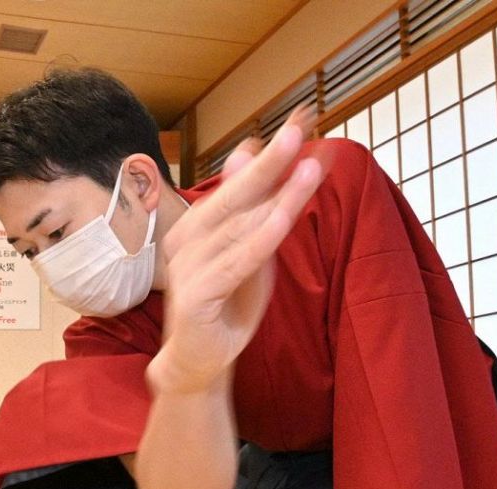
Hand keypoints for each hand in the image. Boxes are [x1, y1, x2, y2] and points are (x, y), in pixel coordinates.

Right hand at [149, 108, 324, 394]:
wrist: (197, 362)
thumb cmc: (224, 305)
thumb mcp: (246, 252)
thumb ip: (252, 207)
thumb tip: (248, 149)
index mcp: (197, 226)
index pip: (238, 184)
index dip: (270, 153)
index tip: (303, 119)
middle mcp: (186, 241)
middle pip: (235, 196)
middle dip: (272, 160)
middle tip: (301, 127)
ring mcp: (188, 268)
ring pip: (240, 226)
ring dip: (277, 196)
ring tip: (310, 168)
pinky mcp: (196, 297)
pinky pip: (236, 262)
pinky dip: (261, 238)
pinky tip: (285, 216)